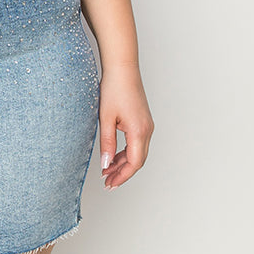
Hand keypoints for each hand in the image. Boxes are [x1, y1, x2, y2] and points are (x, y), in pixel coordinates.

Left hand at [99, 63, 153, 189]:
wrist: (123, 69)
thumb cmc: (114, 89)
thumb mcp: (106, 119)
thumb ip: (107, 144)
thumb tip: (106, 165)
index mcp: (139, 131)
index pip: (134, 163)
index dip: (122, 176)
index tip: (110, 184)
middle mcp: (147, 130)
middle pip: (138, 161)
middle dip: (123, 173)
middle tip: (107, 182)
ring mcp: (147, 125)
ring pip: (138, 153)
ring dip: (124, 163)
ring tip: (107, 171)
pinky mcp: (143, 121)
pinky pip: (137, 143)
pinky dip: (126, 153)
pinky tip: (114, 156)